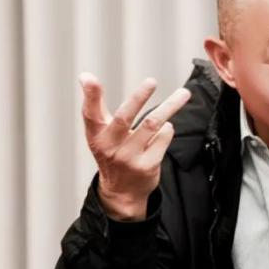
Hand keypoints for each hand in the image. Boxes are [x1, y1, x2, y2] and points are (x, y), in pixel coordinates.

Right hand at [79, 73, 190, 220]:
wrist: (122, 192)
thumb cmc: (111, 154)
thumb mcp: (99, 133)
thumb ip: (94, 105)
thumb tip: (85, 76)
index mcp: (97, 136)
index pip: (90, 114)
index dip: (90, 95)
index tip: (88, 78)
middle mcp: (110, 147)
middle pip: (124, 117)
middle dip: (138, 98)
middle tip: (151, 82)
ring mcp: (129, 158)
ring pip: (152, 125)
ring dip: (169, 107)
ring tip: (183, 94)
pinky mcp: (147, 166)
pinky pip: (162, 138)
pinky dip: (166, 129)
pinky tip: (164, 129)